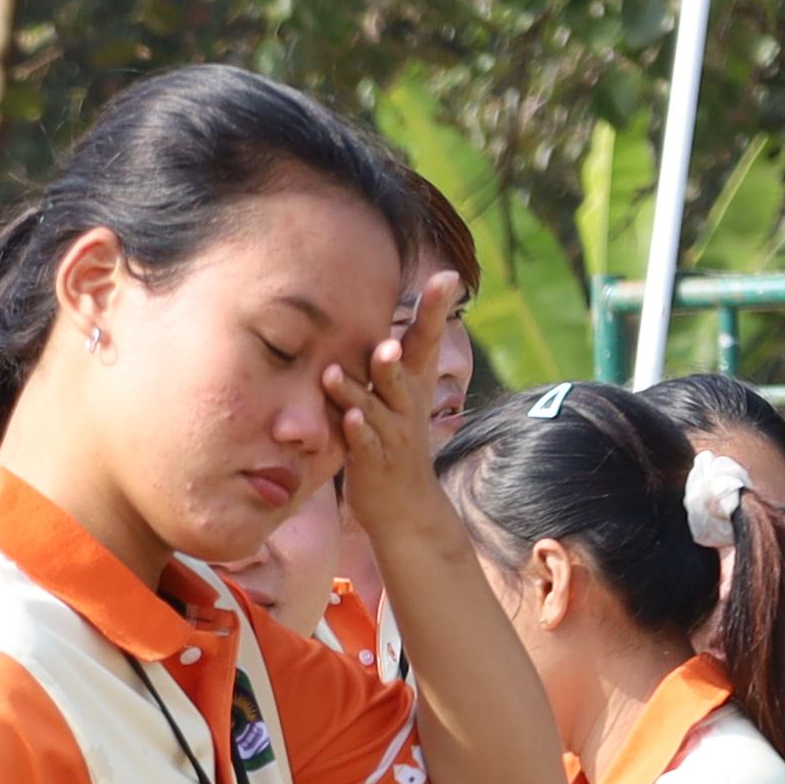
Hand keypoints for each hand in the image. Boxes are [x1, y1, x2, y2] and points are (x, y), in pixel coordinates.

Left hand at [324, 278, 464, 540]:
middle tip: (388, 340)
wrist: (407, 506)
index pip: (426, 340)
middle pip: (402, 373)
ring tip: (336, 374)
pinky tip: (346, 419)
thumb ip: (395, 356)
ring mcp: (391, 435)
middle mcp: (406, 405)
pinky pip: (364, 444)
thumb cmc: (397, 439)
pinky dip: (356, 432)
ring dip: (358, 391)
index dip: (436, 310)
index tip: (448, 277)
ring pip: (375, 409)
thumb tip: (392, 308)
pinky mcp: (373, 461)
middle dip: (393, 356)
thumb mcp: (402, 393)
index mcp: (413, 383)